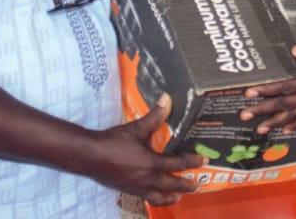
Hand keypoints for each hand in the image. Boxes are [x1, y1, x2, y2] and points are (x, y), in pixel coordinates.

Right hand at [86, 96, 205, 205]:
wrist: (91, 156)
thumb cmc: (114, 142)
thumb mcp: (137, 128)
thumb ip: (155, 116)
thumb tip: (167, 99)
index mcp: (153, 164)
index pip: (179, 164)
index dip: (193, 162)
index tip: (204, 161)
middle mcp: (148, 180)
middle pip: (173, 185)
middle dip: (187, 185)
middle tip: (199, 184)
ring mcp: (138, 188)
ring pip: (159, 196)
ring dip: (171, 196)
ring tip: (178, 196)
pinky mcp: (128, 191)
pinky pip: (146, 198)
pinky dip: (155, 197)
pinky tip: (154, 193)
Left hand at [239, 39, 295, 133]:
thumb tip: (294, 51)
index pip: (286, 88)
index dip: (267, 91)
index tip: (250, 93)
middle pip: (286, 105)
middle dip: (264, 110)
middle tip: (244, 114)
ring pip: (295, 115)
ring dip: (275, 122)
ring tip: (259, 128)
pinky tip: (285, 130)